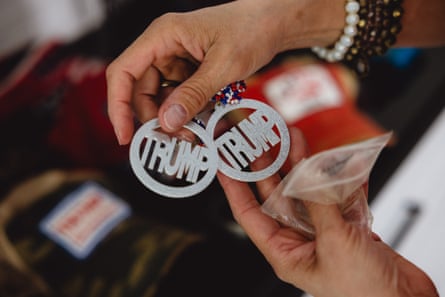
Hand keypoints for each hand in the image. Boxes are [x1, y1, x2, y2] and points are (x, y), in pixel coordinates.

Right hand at [106, 0, 344, 143]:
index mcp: (163, 36)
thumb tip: (167, 122)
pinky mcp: (189, 71)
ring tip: (195, 133)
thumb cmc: (251, 29)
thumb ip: (194, 94)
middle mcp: (164, 47)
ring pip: (160, 98)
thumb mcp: (224, 65)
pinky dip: (188, 113)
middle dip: (155, 118)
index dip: (118, 106)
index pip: (123, 72)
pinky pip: (179, 97)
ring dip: (173, 119)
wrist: (273, 23)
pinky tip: (202, 122)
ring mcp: (176, 60)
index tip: (126, 136)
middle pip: (140, 90)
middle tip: (177, 139)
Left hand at [217, 128, 437, 296]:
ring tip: (296, 141)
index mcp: (285, 252)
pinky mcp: (348, 226)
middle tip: (264, 142)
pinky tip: (341, 162)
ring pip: (307, 192)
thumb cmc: (366, 293)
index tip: (225, 166)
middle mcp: (300, 240)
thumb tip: (307, 174)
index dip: (235, 189)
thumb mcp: (334, 243)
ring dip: (304, 167)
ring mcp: (324, 232)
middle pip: (278, 197)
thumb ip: (320, 205)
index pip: (249, 215)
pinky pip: (338, 196)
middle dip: (271, 168)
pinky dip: (341, 178)